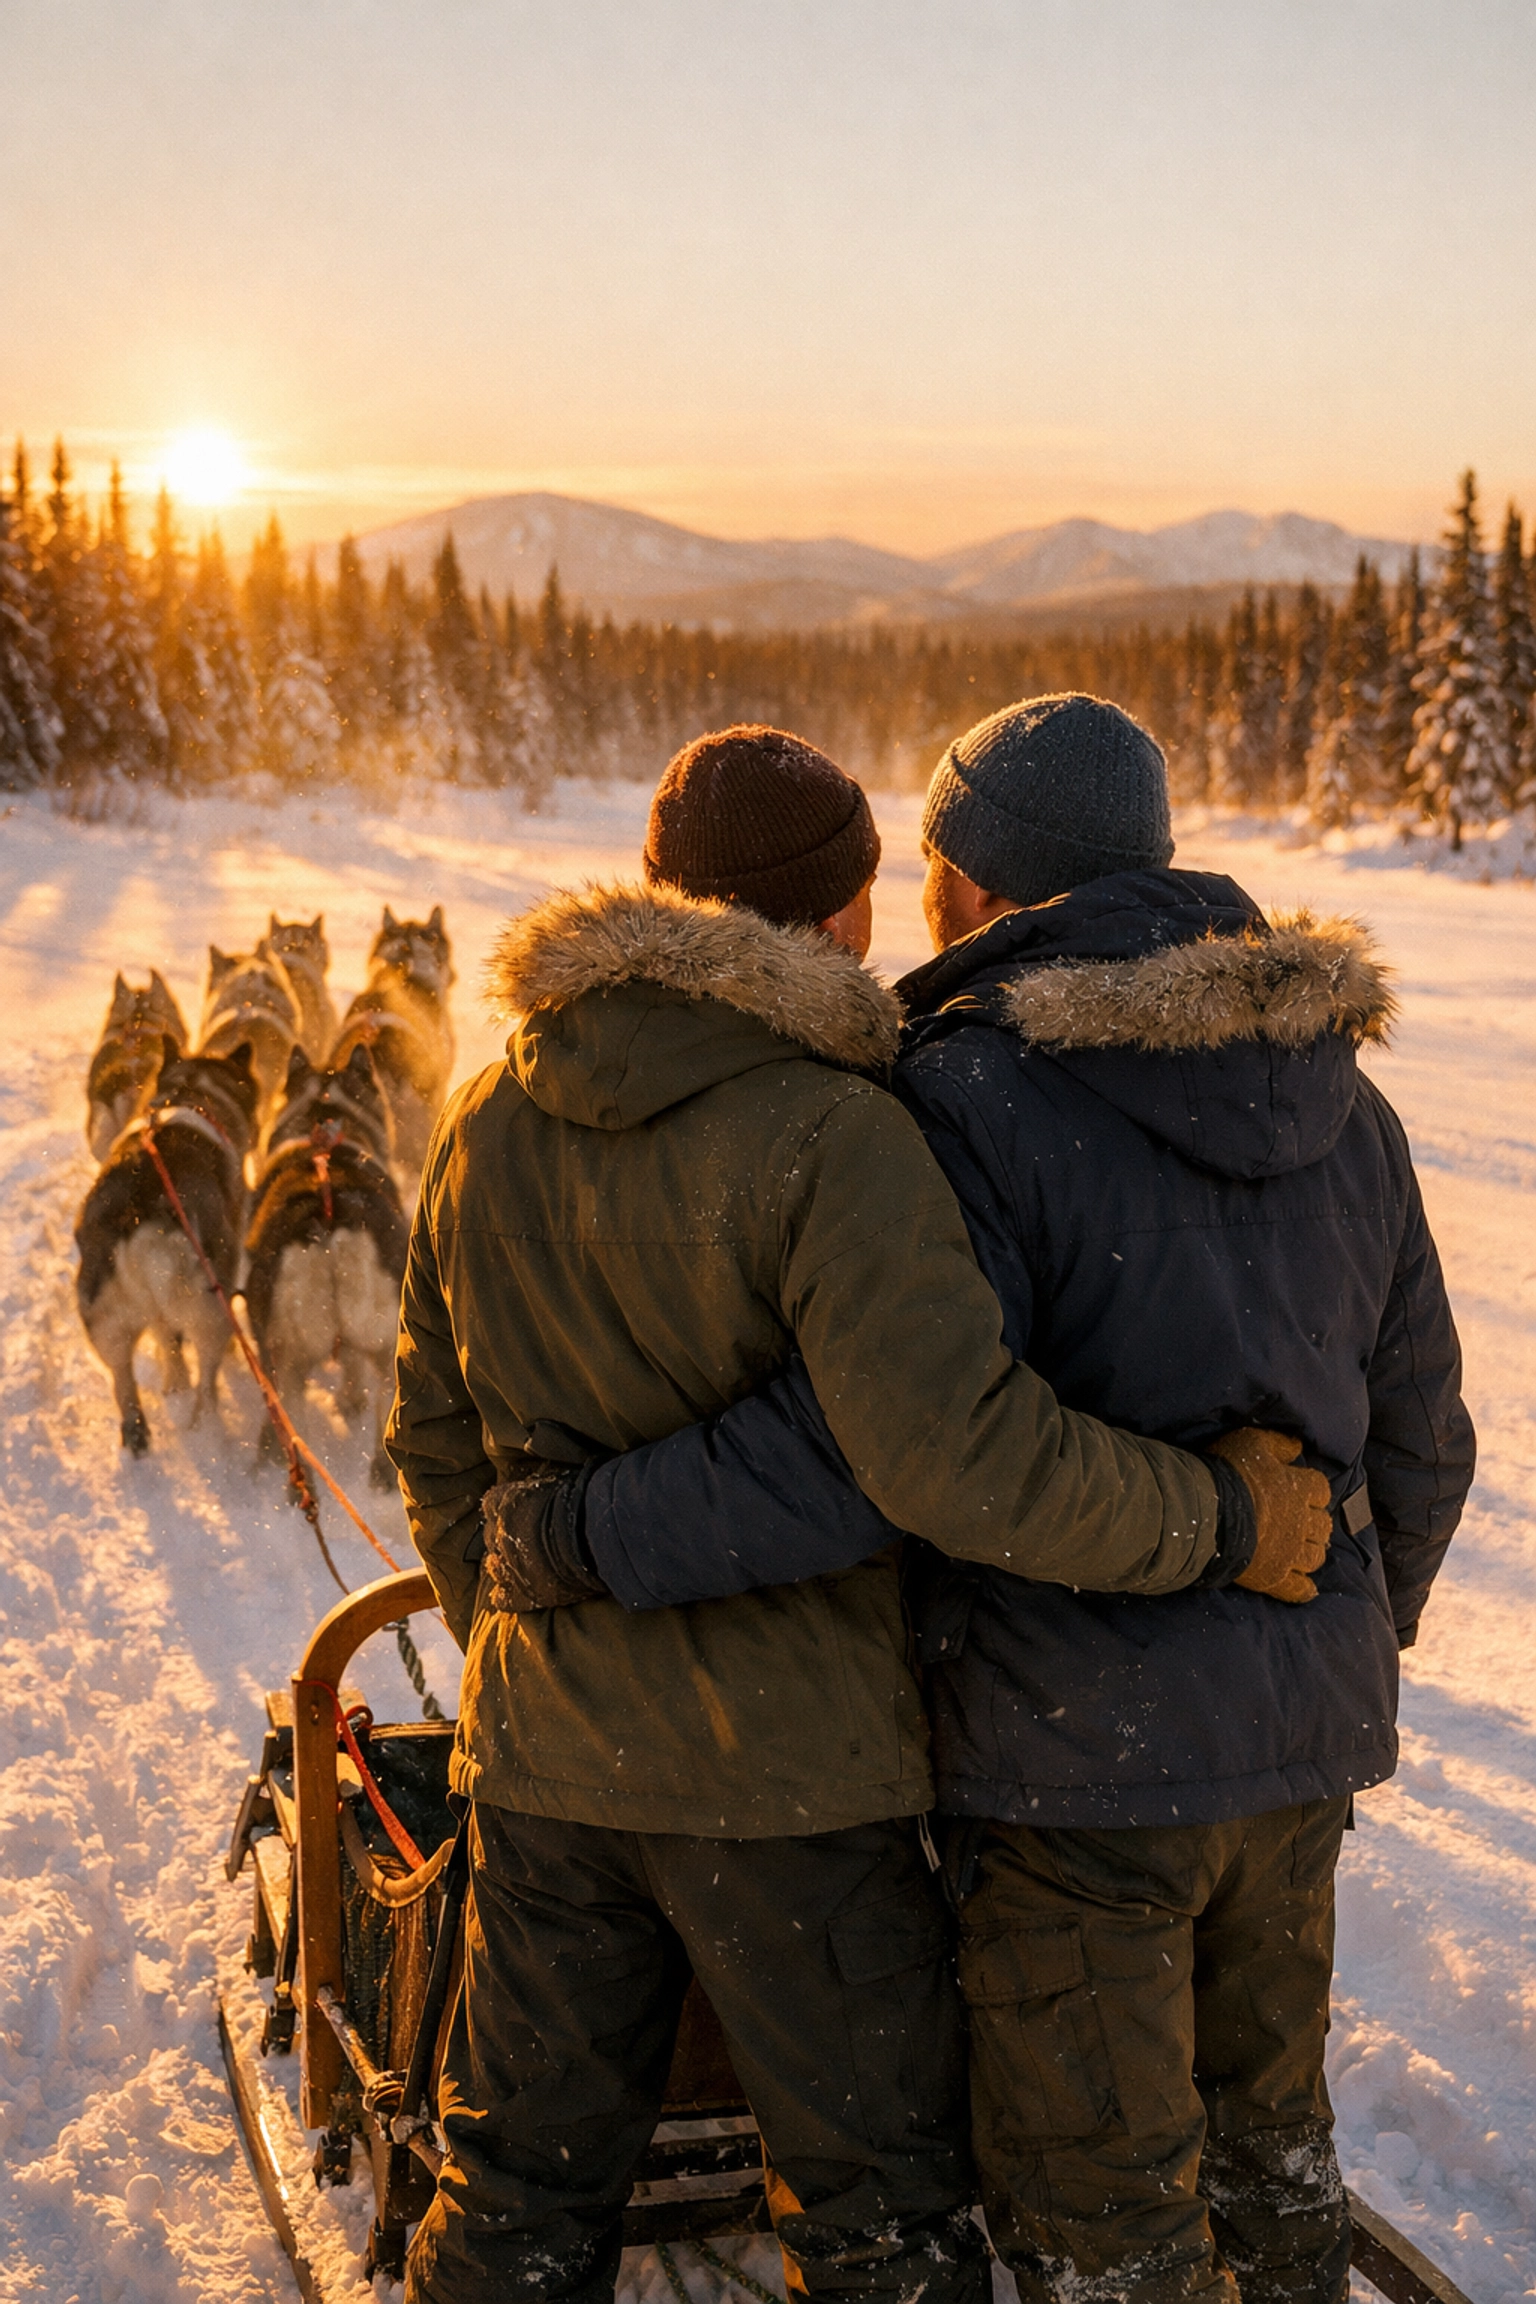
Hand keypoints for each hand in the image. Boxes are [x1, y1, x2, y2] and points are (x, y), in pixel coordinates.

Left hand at [483, 1469, 606, 1610]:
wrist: (590, 1538)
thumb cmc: (581, 1503)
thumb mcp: (557, 1485)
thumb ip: (541, 1491)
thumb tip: (545, 1489)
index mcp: (506, 1504)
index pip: (492, 1504)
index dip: (503, 1509)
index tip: (516, 1512)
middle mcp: (499, 1536)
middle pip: (491, 1538)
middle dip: (502, 1540)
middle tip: (521, 1541)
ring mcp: (508, 1566)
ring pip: (495, 1568)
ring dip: (504, 1567)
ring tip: (519, 1567)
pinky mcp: (520, 1594)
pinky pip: (503, 1599)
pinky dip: (506, 1597)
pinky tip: (515, 1595)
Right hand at [1208, 1428, 1331, 1603]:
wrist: (1208, 1513)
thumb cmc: (1228, 1473)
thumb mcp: (1252, 1442)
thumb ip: (1278, 1443)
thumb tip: (1299, 1446)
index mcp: (1299, 1489)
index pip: (1321, 1490)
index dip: (1314, 1492)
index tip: (1304, 1493)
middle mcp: (1301, 1522)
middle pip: (1323, 1526)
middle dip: (1316, 1525)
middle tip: (1302, 1524)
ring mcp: (1290, 1553)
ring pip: (1315, 1557)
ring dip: (1311, 1554)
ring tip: (1300, 1551)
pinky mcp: (1275, 1577)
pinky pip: (1299, 1590)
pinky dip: (1304, 1590)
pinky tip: (1304, 1587)